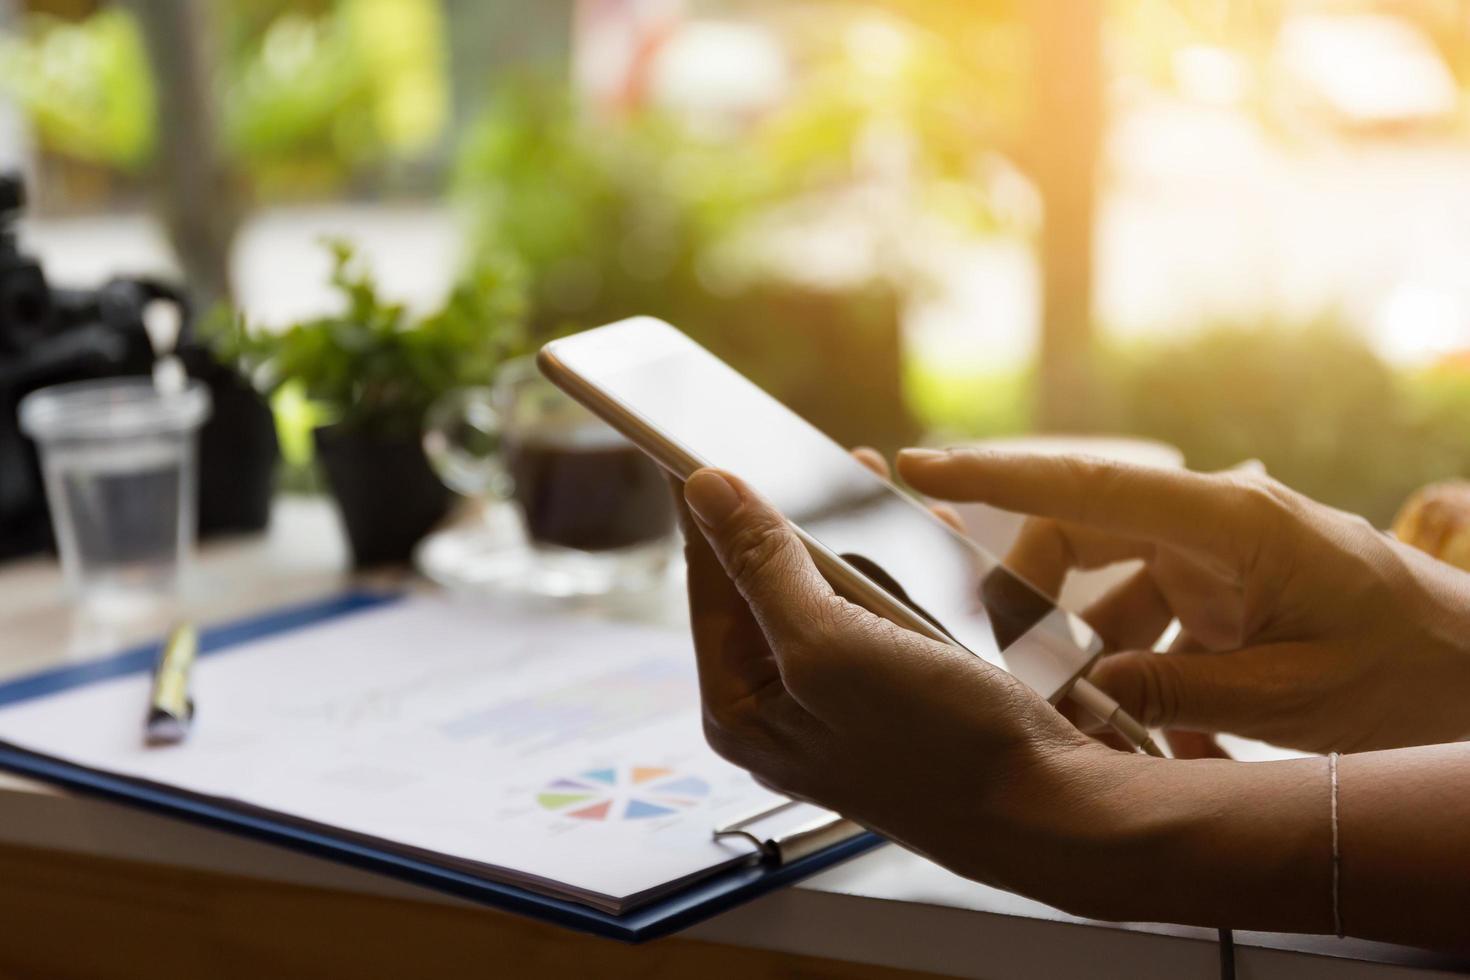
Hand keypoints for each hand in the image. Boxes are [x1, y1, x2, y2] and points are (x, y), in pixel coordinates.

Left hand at [676, 467, 1134, 909]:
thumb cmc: (943, 749)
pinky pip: (880, 612)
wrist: (1056, 811)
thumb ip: (762, 566)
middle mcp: (779, 708)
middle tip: (819, 460)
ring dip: (856, 536)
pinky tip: (927, 540)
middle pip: (765, 582)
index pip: (705, 581)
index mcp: (738, 707)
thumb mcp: (833, 646)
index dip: (713, 509)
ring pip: (829, 590)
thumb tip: (705, 491)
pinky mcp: (895, 694)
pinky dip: (900, 569)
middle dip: (798, 516)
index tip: (709, 444)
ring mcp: (838, 703)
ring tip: (875, 483)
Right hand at [898, 449, 1469, 753]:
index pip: (1089, 487)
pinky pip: (1145, 619)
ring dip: (1090, 654)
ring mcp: (1218, 554)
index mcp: (1236, 523)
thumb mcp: (1295, 700)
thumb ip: (1179, 692)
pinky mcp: (1224, 586)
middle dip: (1036, 601)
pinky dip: (1135, 672)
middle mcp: (1216, 524)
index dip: (994, 478)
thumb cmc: (1419, 677)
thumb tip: (1083, 692)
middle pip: (1078, 535)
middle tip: (1022, 671)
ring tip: (1100, 723)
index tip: (919, 469)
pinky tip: (1154, 731)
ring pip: (1105, 586)